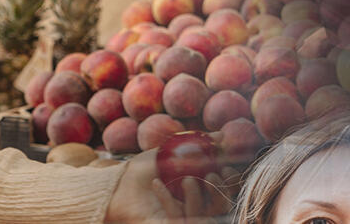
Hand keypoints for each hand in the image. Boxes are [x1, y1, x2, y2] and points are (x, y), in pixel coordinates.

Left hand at [105, 153, 229, 222]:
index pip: (227, 189)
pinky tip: (156, 184)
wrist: (118, 184)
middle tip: (213, 175)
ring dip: (198, 198)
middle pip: (221, 206)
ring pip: (202, 216)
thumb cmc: (145, 169)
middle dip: (221, 191)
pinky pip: (174, 217)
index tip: (227, 167)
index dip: (231, 181)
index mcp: (202, 191)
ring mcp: (182, 218)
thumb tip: (223, 133)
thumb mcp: (171, 151)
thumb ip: (197, 143)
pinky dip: (167, 200)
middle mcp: (196, 208)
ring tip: (187, 181)